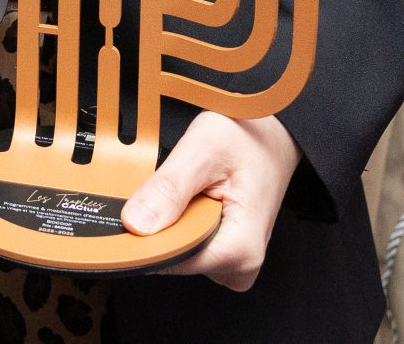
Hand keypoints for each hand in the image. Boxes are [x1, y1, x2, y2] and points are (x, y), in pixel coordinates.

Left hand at [121, 112, 299, 290]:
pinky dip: (182, 225)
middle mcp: (240, 266)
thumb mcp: (203, 149)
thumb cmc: (247, 138)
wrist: (271, 137)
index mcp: (240, 248)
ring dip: (173, 223)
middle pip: (174, 259)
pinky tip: (194, 201)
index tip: (133, 209)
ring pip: (179, 255)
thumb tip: (136, 223)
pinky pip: (189, 248)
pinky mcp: (226, 255)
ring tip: (191, 190)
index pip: (172, 261)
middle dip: (163, 224)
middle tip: (175, 186)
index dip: (147, 235)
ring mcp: (234, 263)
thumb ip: (169, 188)